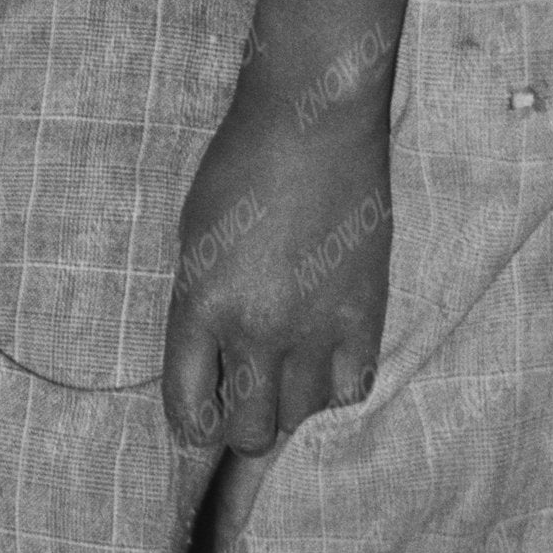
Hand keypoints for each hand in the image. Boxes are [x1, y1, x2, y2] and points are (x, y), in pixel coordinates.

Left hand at [163, 0, 416, 450]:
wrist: (311, 123)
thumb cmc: (238, 168)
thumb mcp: (192, 242)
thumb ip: (199, 310)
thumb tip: (211, 365)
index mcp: (201, 306)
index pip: (187, 407)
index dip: (191, 425)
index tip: (197, 421)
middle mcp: (257, 328)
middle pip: (250, 429)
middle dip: (239, 426)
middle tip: (241, 402)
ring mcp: (316, 324)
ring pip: (300, 416)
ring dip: (286, 408)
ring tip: (281, 380)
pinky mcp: (365, 312)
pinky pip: (352, 387)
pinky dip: (334, 387)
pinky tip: (322, 364)